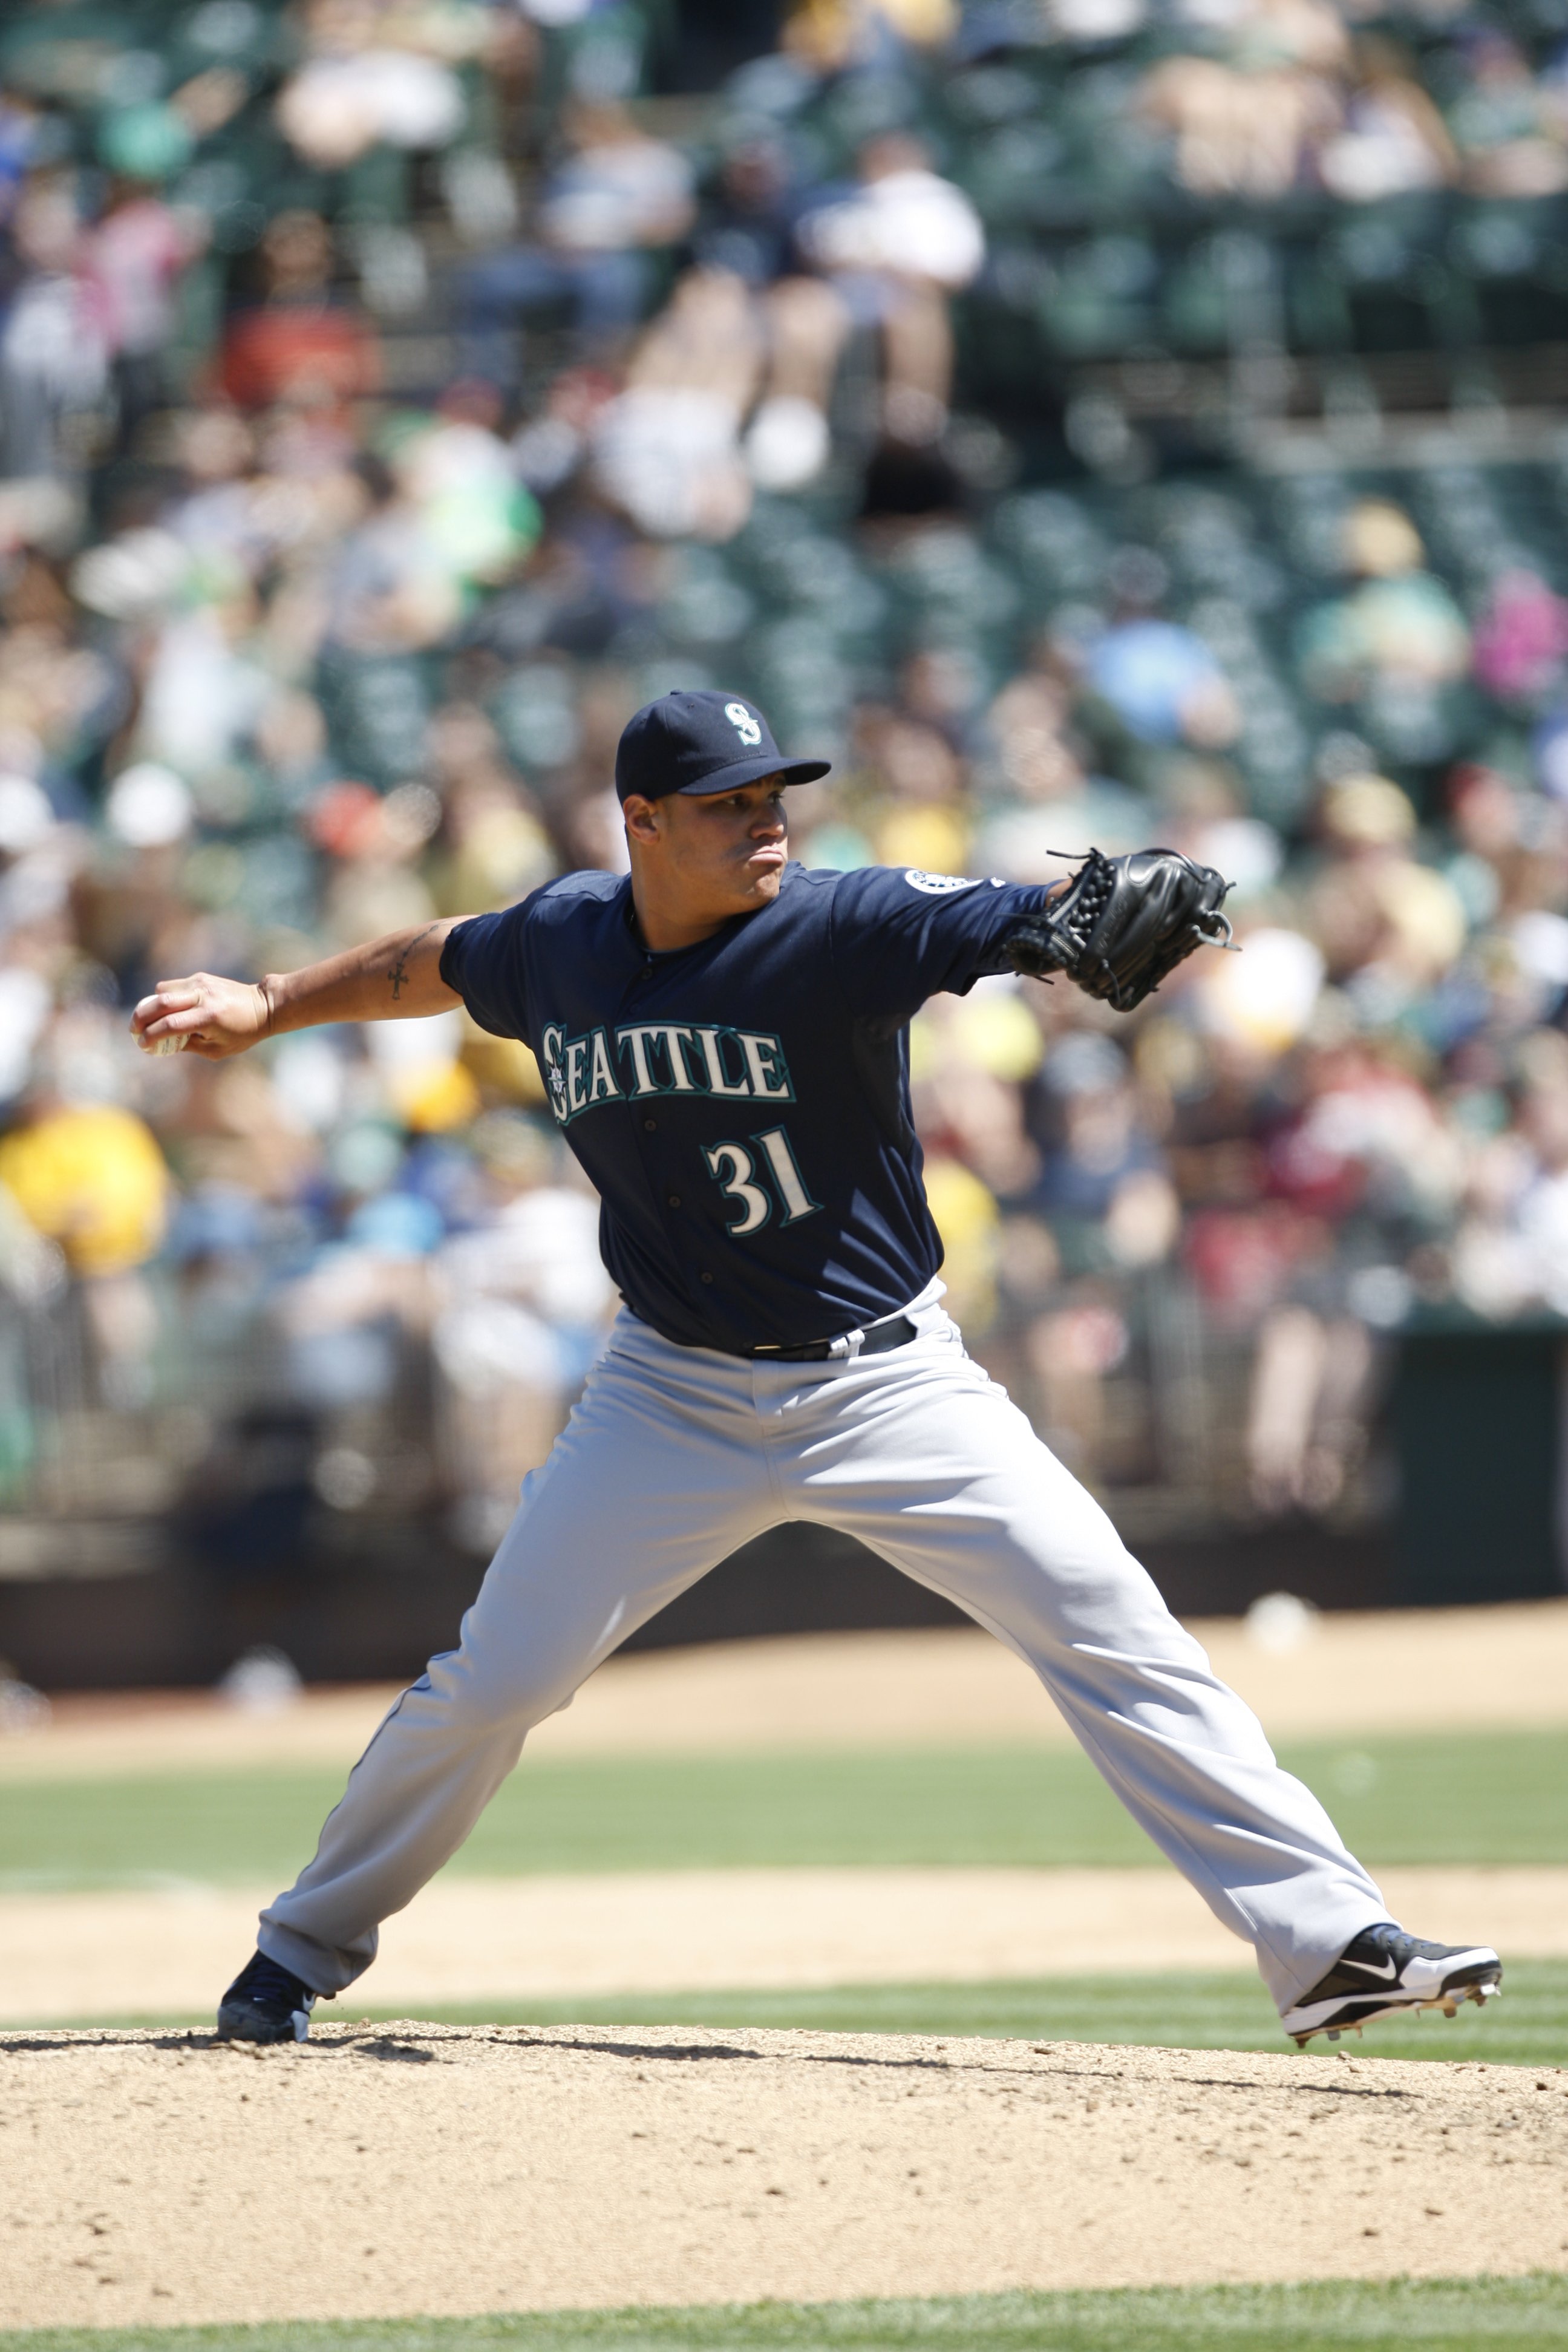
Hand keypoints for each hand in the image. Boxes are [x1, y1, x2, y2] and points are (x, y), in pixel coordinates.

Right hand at [130, 973, 271, 1060]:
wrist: (263, 1006)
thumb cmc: (242, 1034)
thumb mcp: (217, 1050)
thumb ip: (188, 1045)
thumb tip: (162, 1041)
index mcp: (209, 1017)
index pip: (170, 1024)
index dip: (152, 1035)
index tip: (142, 1044)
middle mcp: (203, 996)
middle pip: (160, 1002)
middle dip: (141, 1017)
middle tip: (133, 1030)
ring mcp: (201, 983)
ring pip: (163, 991)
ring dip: (151, 1006)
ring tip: (148, 1020)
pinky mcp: (200, 977)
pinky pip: (173, 986)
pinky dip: (164, 998)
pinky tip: (167, 1010)